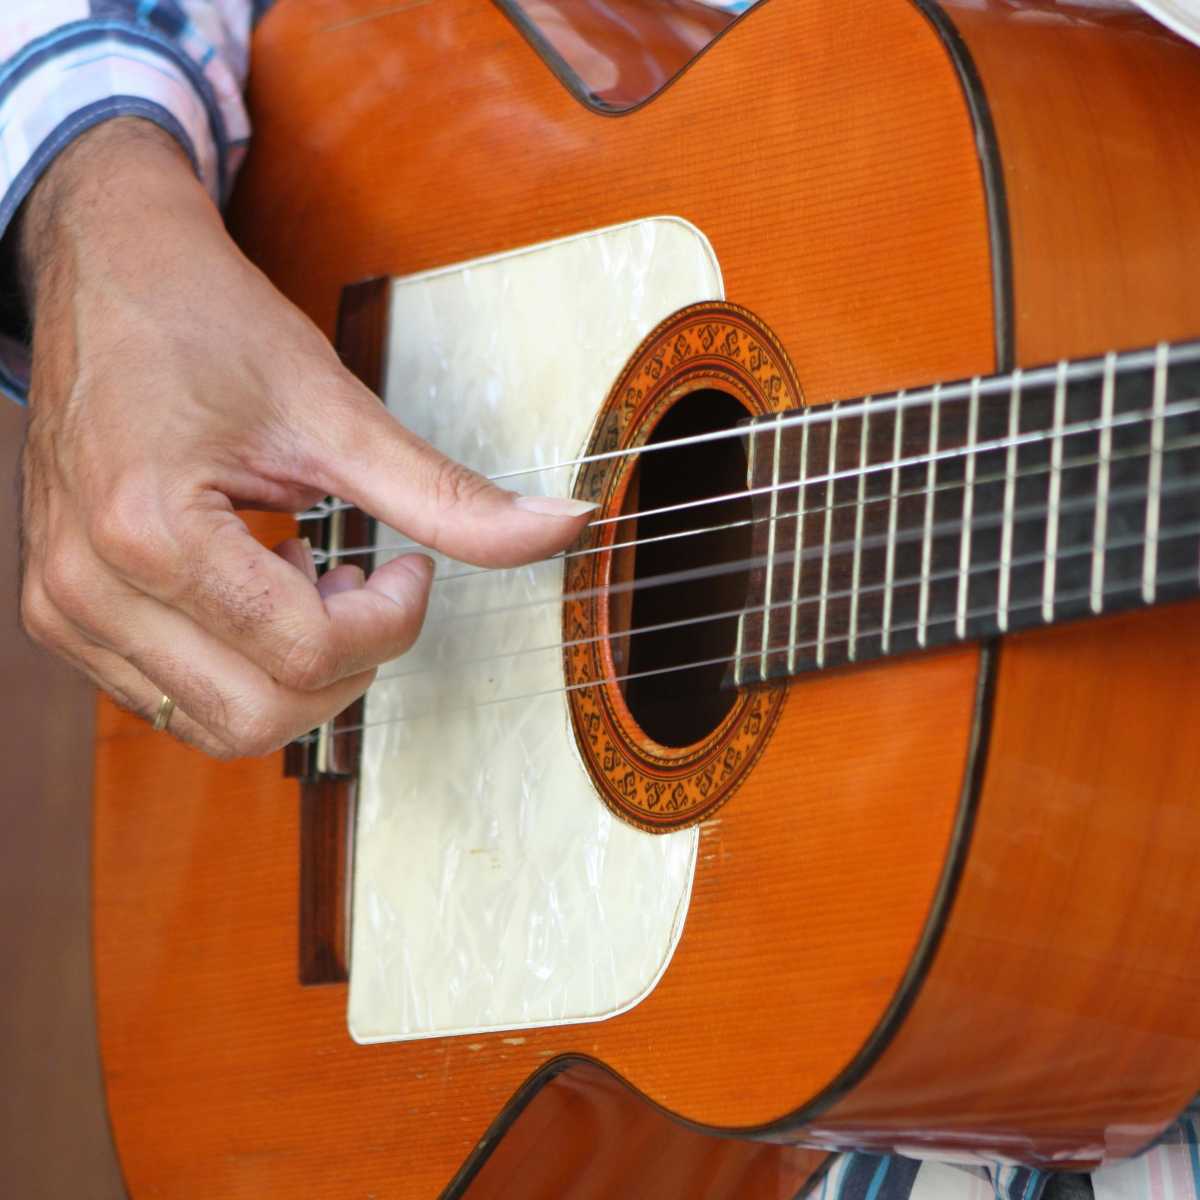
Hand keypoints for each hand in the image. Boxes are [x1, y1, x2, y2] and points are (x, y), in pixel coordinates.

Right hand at [18, 119, 590, 757]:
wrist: (107, 278)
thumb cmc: (209, 326)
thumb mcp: (339, 411)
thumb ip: (448, 497)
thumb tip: (564, 526)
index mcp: (152, 529)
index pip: (309, 652)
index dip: (393, 621)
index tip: (412, 566)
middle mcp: (89, 587)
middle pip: (263, 714)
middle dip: (349, 663)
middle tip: (369, 584)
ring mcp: (65, 609)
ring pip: (219, 724)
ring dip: (295, 672)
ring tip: (312, 580)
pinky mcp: (63, 616)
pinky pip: (177, 700)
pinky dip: (244, 668)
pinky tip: (263, 590)